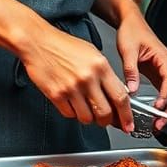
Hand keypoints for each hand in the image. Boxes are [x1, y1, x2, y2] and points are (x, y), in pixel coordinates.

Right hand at [19, 23, 134, 132]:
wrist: (38, 42)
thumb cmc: (64, 46)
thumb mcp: (92, 54)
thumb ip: (106, 74)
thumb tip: (116, 95)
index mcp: (100, 66)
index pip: (121, 97)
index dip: (127, 115)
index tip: (128, 124)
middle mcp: (88, 77)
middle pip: (105, 113)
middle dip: (107, 121)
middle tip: (105, 120)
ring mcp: (71, 87)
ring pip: (87, 118)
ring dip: (89, 118)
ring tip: (85, 108)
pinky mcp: (56, 95)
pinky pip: (70, 114)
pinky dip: (72, 113)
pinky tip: (71, 102)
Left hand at [115, 7, 166, 129]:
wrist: (131, 22)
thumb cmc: (132, 31)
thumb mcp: (128, 50)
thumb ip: (130, 70)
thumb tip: (132, 89)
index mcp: (164, 57)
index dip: (166, 96)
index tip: (158, 108)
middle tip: (160, 123)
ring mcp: (166, 69)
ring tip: (159, 123)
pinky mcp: (160, 74)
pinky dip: (165, 104)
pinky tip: (157, 114)